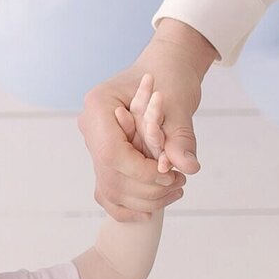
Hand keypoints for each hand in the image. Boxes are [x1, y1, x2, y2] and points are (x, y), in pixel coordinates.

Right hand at [78, 27, 213, 223]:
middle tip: (178, 184)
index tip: (169, 175)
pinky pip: (107, 190)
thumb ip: (180, 137)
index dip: (140, 172)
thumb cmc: (170, 78)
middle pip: (108, 174)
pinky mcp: (103, 156)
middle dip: (145, 188)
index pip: (111, 153)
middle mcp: (89, 125)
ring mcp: (93, 142)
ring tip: (175, 190)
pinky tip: (150, 210)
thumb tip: (189, 168)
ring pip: (108, 187)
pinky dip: (128, 204)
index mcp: (98, 105)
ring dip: (142, 198)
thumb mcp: (179, 105)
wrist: (165, 68)